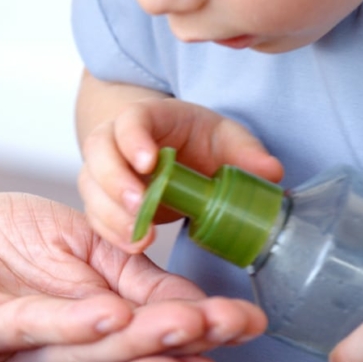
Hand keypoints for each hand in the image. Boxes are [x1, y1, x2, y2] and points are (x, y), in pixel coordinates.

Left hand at [0, 193, 265, 361]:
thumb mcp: (80, 246)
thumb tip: (192, 298)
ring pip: (86, 353)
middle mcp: (53, 360)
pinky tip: (114, 315)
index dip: (200, 332)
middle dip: (186, 341)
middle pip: (129, 356)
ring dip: (142, 341)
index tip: (250, 323)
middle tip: (237, 329)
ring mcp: (13, 353)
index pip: (150, 341)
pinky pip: (26, 331)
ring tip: (194, 326)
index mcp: (84, 341)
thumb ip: (130, 272)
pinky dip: (72, 323)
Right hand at [78, 96, 283, 251]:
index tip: (149, 162)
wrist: (178, 152)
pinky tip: (134, 245)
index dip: (133, 139)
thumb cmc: (200, 141)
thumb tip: (271, 172)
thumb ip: (247, 153)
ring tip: (139, 237)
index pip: (130, 120)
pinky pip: (96, 213)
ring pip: (91, 185)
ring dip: (111, 213)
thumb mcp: (227, 138)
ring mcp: (106, 169)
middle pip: (98, 151)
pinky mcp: (105, 198)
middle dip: (115, 180)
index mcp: (149, 116)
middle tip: (138, 205)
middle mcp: (117, 139)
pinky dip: (111, 231)